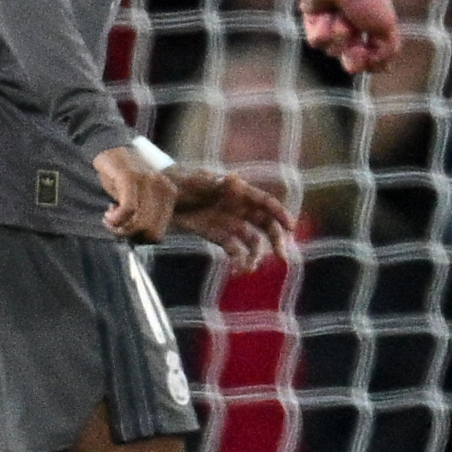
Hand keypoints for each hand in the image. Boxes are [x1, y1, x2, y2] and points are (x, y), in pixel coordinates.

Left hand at [140, 162, 300, 268]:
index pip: (265, 203)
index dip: (280, 214)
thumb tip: (235, 180)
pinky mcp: (217, 236)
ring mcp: (229, 223)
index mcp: (238, 192)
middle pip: (265, 224)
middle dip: (276, 240)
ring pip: (252, 241)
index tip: (291, 228)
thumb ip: (214, 183)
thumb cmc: (180, 181)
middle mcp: (238, 208)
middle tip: (282, 257)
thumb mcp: (195, 181)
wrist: (160, 196)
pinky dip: (238, 261)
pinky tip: (236, 271)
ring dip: (256, 256)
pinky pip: (234, 250)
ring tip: (248, 270)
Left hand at [298, 0, 403, 79]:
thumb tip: (383, 70)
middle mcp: (354, 28)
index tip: (371, 56)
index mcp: (374, 28)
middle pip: (351, 62)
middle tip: (355, 48)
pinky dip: (322, 30)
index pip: (373, 60)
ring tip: (341, 15)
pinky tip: (326, 14)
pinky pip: (316, 42)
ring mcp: (333, 25)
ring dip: (339, 35)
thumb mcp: (386, 27)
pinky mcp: (313, 20)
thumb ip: (388, 51)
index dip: (371, 63)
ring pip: (332, 51)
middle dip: (353, 58)